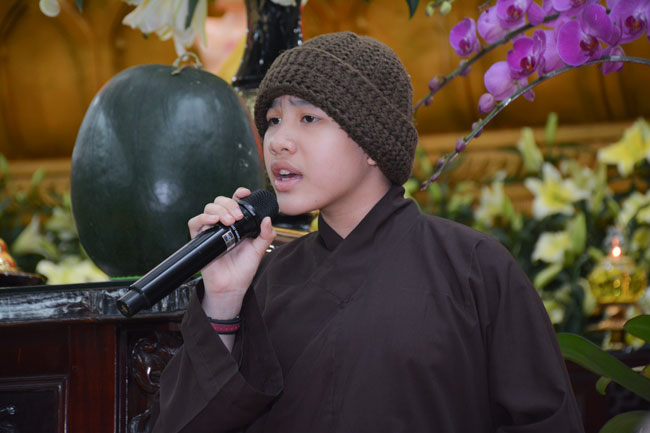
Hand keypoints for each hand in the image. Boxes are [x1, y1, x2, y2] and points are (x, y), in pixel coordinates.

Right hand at [188, 187, 275, 318]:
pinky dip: (203, 218)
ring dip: (219, 210)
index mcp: (237, 223)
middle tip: (238, 216)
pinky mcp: (200, 239)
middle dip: (229, 204)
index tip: (244, 193)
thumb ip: (266, 234)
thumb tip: (268, 219)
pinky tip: (214, 221)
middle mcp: (223, 224)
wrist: (232, 286)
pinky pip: (195, 222)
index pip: (235, 202)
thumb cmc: (244, 268)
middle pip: (220, 202)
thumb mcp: (259, 250)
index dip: (238, 194)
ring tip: (229, 221)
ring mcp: (211, 230)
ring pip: (209, 208)